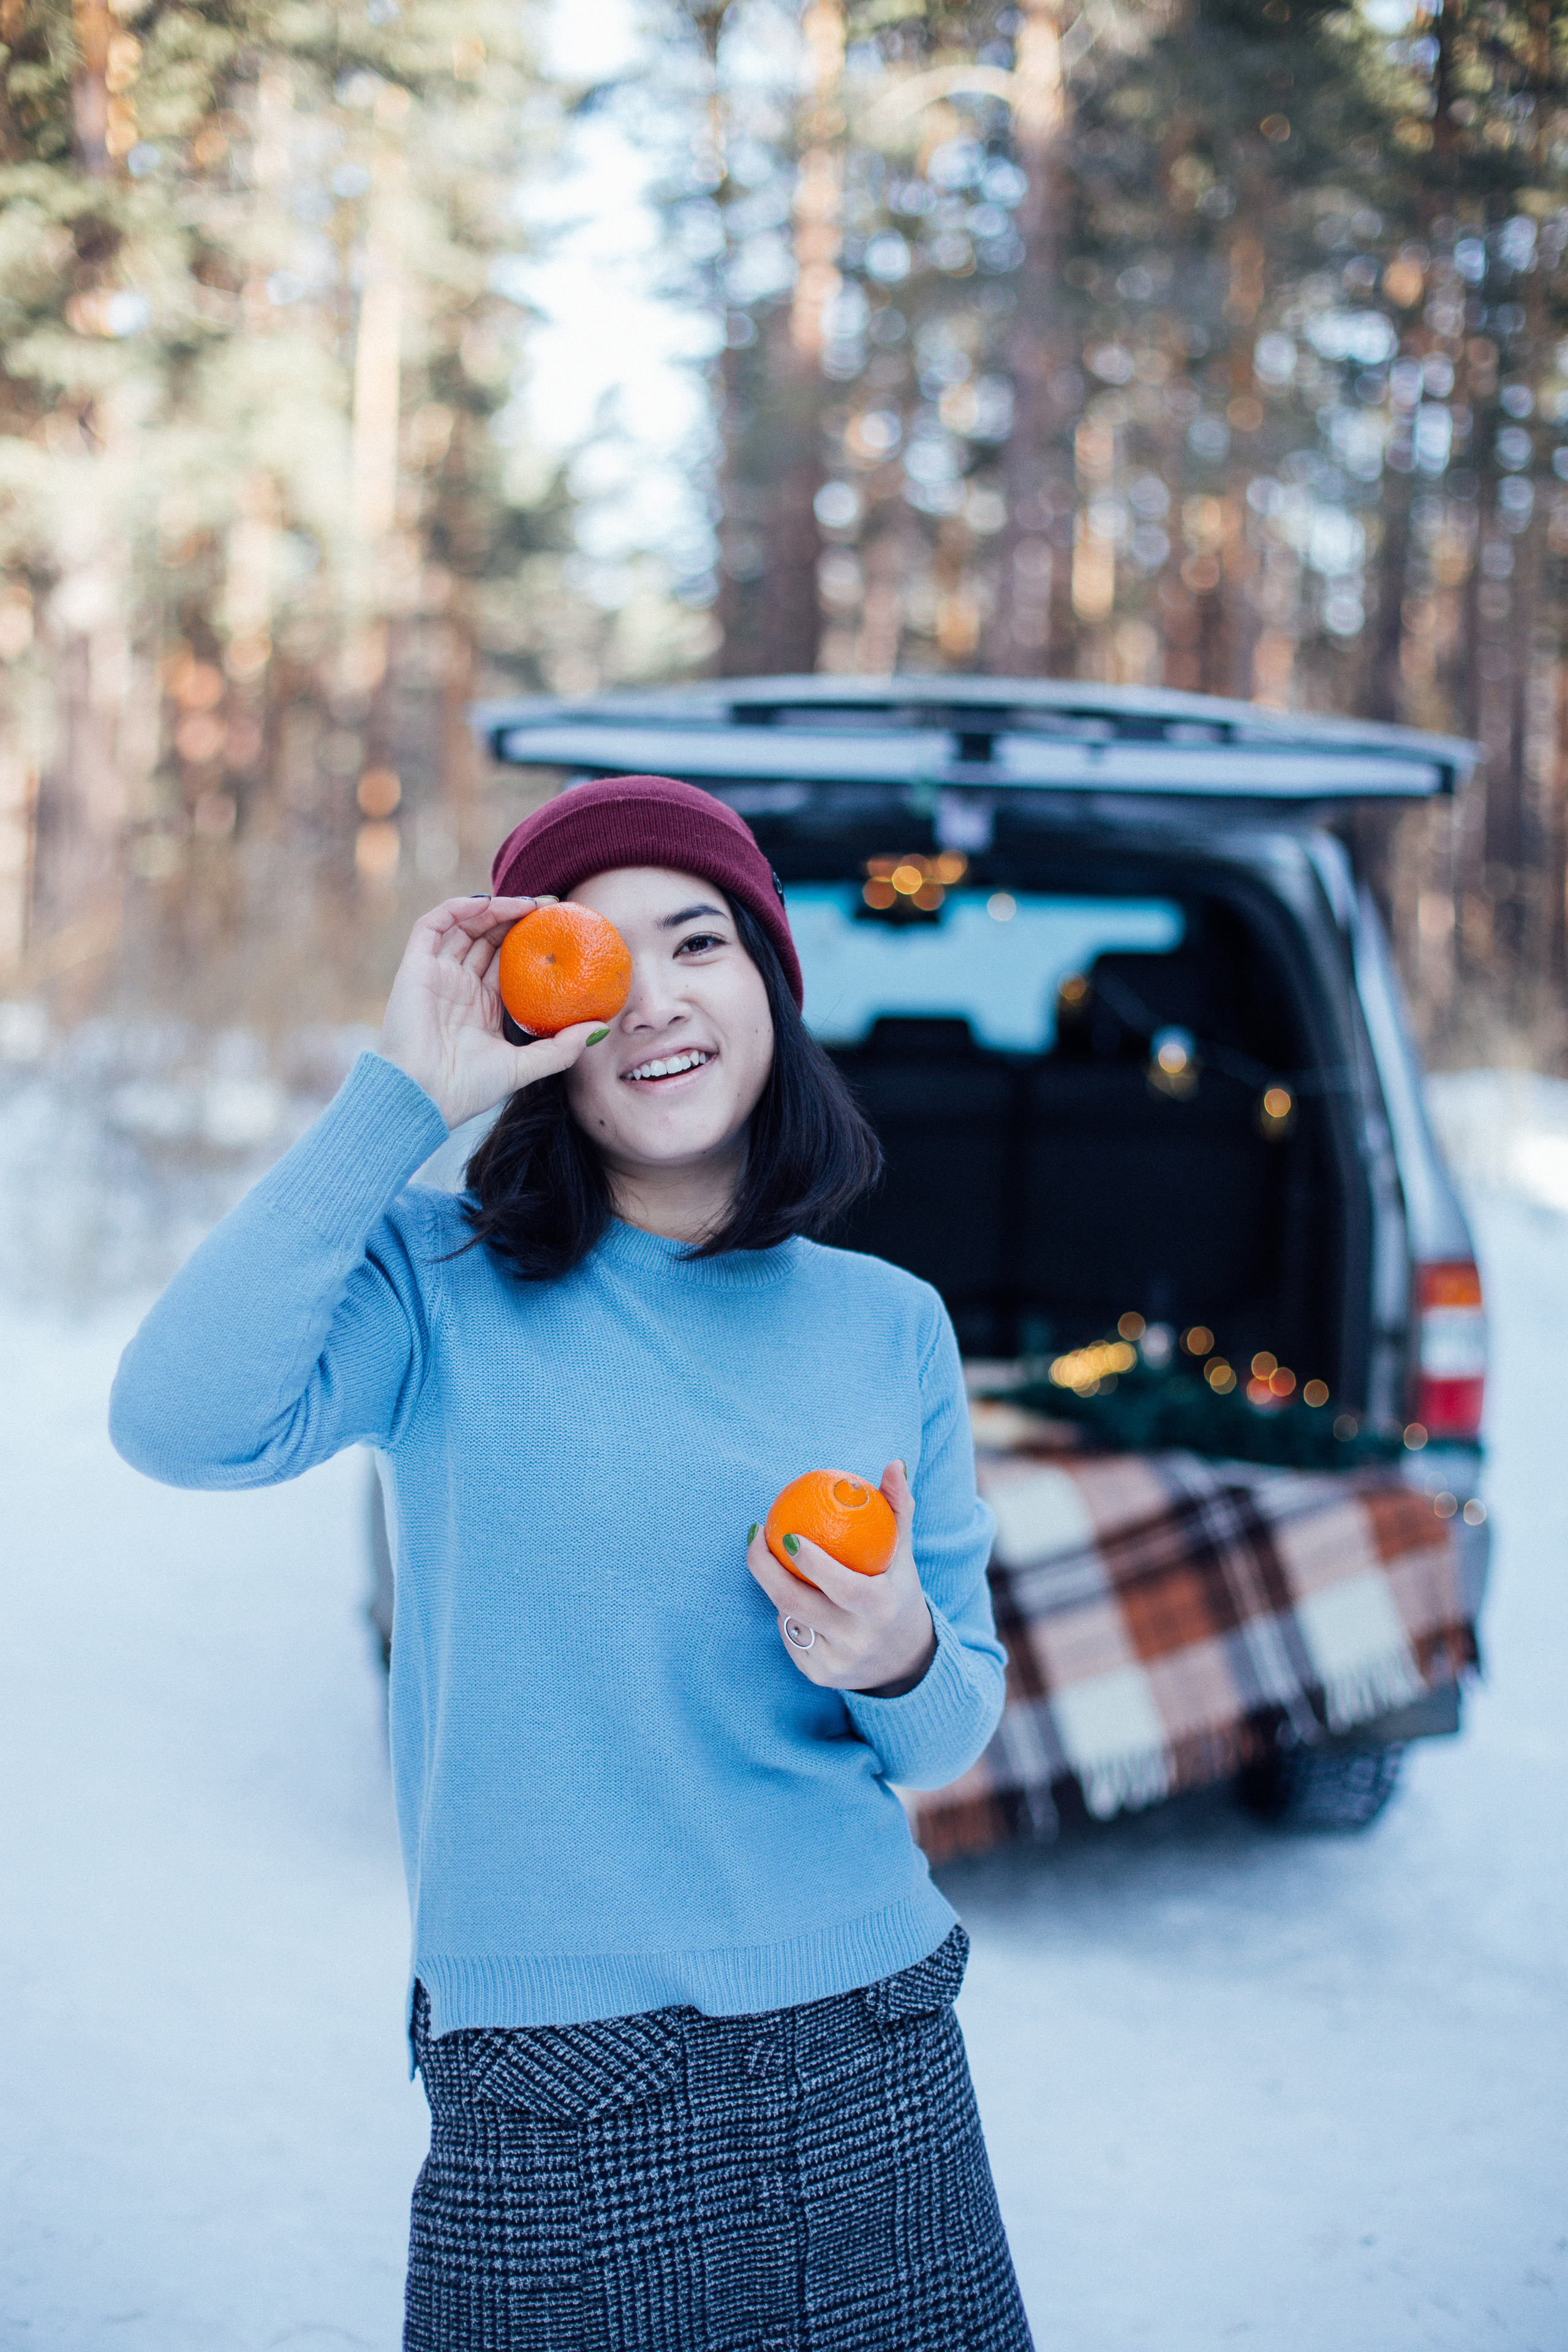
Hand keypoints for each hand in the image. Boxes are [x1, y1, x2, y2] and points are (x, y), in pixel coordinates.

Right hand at [378, 895, 606, 1131]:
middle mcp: (459, 986)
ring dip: (494, 909)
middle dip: (518, 918)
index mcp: (482, 1007)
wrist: (421, 1098)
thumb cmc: (468, 1089)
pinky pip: (432, 926)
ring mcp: (436, 975)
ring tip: (528, 904)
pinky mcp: (415, 968)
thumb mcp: (524, 1067)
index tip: (563, 929)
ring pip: (464, 927)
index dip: (533, 943)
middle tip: (552, 907)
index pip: (510, 963)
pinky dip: (458, 909)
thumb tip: (601, 1028)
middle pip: (489, 939)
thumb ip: (561, 1049)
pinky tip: (488, 904)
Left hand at [745, 1461, 936, 1697]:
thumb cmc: (899, 1591)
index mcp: (881, 1608)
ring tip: (777, 1564)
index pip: (841, 1585)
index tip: (786, 1533)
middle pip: (795, 1603)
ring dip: (778, 1589)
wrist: (906, 1660)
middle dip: (765, 1569)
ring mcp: (836, 1663)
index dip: (810, 1562)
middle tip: (755, 1538)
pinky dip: (787, 1615)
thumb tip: (895, 1463)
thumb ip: (898, 1508)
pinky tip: (790, 1599)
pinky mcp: (818, 1676)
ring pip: (787, 1618)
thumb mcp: (903, 1554)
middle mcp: (858, 1640)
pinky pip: (789, 1637)